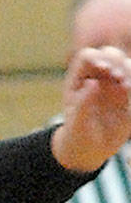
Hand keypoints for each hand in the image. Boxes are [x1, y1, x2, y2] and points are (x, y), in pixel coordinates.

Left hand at [52, 45, 130, 172]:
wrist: (90, 149)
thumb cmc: (77, 136)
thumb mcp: (76, 124)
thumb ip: (83, 104)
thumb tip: (92, 83)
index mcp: (79, 80)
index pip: (88, 56)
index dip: (97, 58)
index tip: (104, 69)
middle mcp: (97, 77)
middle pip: (110, 54)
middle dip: (116, 60)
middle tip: (117, 77)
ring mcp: (114, 83)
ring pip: (126, 63)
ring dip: (129, 69)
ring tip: (126, 86)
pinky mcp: (127, 92)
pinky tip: (130, 88)